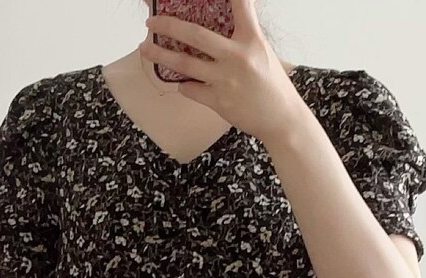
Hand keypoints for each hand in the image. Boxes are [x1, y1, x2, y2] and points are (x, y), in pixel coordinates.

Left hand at [138, 0, 302, 145]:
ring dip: (161, 55)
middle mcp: (237, 56)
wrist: (281, 119)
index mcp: (252, 39)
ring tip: (145, 48)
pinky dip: (182, 84)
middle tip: (152, 22)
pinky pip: (190, 89)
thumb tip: (221, 23)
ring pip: (184, 64)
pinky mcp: (219, 101)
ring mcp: (225, 80)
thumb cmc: (272, 84)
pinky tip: (179, 80)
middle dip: (169, 26)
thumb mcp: (262, 51)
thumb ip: (243, 35)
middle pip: (195, 36)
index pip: (241, 5)